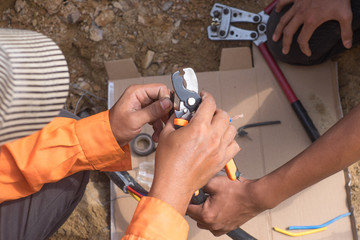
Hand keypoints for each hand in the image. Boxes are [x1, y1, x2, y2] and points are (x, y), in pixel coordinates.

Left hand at [109, 84, 171, 145]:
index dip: (166, 99)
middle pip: (162, 99)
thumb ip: (153, 111)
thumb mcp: (135, 119)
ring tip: (161, 131)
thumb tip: (167, 103)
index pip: (159, 89)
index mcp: (136, 92)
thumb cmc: (115, 127)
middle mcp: (140, 96)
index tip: (170, 111)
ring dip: (162, 121)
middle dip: (166, 112)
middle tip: (168, 121)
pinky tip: (156, 133)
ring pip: (161, 109)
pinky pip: (156, 116)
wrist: (108, 137)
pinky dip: (158, 125)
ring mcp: (142, 104)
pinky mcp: (144, 112)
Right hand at [149, 92, 239, 215]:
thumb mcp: (165, 135)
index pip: (209, 103)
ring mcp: (219, 149)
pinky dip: (230, 141)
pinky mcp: (222, 160)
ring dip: (223, 125)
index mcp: (198, 128)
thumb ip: (174, 120)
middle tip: (206, 114)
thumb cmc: (169, 164)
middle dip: (215, 111)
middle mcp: (212, 137)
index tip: (203, 97)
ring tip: (214, 127)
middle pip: (224, 115)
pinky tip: (220, 142)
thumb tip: (179, 114)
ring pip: (231, 129)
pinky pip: (235, 146)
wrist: (174, 184)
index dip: (206, 96)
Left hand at [187, 176, 267, 235]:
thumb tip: (191, 186)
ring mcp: (220, 228)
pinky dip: (213, 217)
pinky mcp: (227, 228)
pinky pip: (213, 225)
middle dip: (197, 205)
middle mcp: (212, 225)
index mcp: (206, 215)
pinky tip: (219, 207)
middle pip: (194, 216)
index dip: (189, 198)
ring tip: (213, 200)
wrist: (255, 196)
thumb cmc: (238, 190)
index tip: (191, 193)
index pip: (188, 209)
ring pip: (203, 221)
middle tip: (204, 195)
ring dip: (204, 212)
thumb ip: (199, 185)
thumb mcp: (214, 182)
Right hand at [272, 0, 352, 55]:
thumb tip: (347, 45)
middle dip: (285, 43)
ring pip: (283, 20)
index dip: (304, 48)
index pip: (303, 40)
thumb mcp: (346, 15)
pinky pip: (284, 2)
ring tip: (274, 38)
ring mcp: (297, 5)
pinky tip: (277, 12)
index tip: (307, 52)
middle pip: (288, 33)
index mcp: (312, 21)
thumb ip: (346, 31)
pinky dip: (279, 7)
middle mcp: (301, 14)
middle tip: (284, 50)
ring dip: (278, 30)